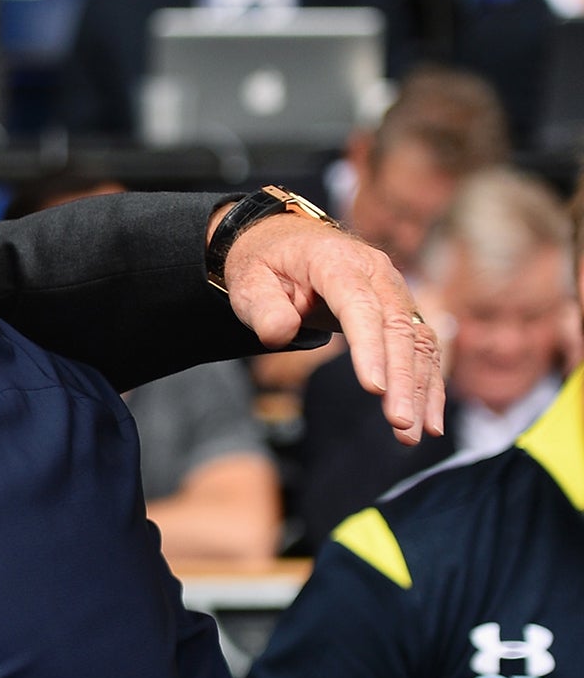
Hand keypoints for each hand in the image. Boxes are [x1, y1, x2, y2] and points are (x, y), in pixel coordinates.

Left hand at [218, 212, 443, 444]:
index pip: (359, 307)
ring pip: (417, 341)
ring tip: (412, 435)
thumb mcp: (248, 281)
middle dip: (402, 380)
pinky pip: (422, 348)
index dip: (369, 348)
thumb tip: (281, 335)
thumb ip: (263, 307)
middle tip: (399, 424)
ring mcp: (394, 291)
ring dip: (421, 389)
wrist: (286, 242)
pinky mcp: (400, 311)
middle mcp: (377, 273)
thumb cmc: (265, 265)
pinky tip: (428, 421)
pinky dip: (429, 384)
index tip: (374, 389)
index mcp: (337, 262)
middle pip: (397, 329)